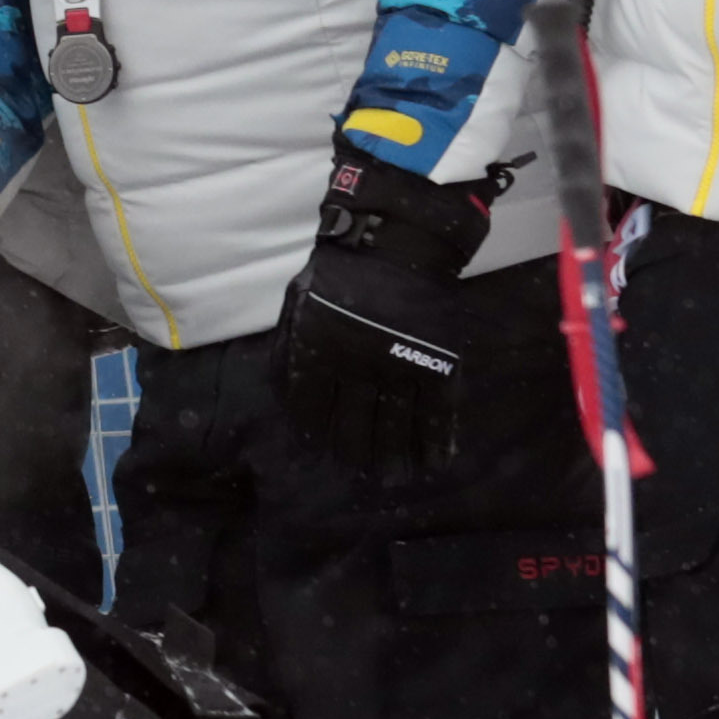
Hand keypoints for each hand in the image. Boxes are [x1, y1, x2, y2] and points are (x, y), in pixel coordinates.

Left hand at [274, 147, 491, 481]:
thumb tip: (283, 396)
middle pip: (352, 425)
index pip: (311, 408)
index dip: (315, 432)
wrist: (395, 242)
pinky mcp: (435, 364)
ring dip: (393, 457)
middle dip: (354, 452)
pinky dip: (436, 440)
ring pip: (394, 426)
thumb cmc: (340, 270)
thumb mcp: (298, 304)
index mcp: (318, 354)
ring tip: (394, 477)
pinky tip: (433, 462)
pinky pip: (435, 412)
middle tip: (359, 470)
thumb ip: (289, 349)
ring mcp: (398, 368)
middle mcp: (356, 369)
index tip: (320, 449)